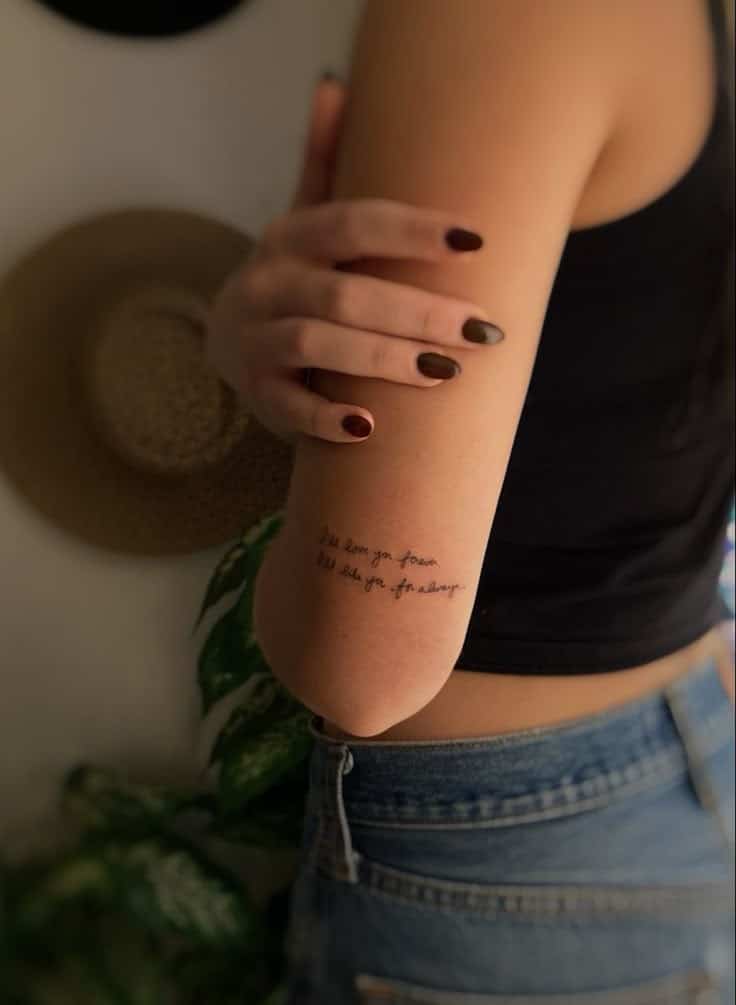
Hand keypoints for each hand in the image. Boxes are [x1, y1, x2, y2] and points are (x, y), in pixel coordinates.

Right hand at [205, 75, 502, 444]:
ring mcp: (257, 339)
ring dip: (384, 358)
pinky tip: (371, 428)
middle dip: (417, 311)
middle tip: (481, 330)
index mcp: (291, 237)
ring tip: (445, 372)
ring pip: (319, 344)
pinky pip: (289, 405)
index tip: (475, 244)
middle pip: (345, 293)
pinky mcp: (257, 391)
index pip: (354, 224)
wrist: (231, 340)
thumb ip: (324, 164)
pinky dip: (327, 417)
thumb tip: (334, 84)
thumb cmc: (293, 278)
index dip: (412, 232)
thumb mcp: (304, 220)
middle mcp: (268, 283)